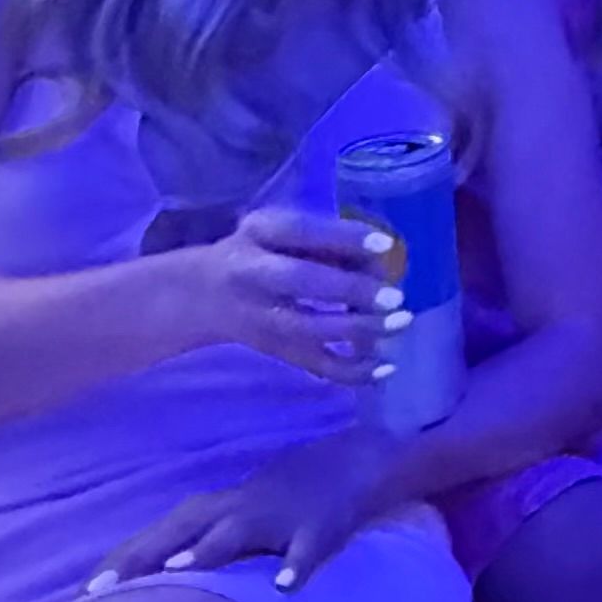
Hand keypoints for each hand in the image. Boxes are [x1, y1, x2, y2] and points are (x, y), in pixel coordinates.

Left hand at [88, 419, 408, 596]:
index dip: (122, 557)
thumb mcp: (241, 510)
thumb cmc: (289, 495)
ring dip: (211, 549)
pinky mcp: (324, 525)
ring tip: (181, 573)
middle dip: (143, 556)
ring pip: (240, 531)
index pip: (159, 531)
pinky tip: (284, 588)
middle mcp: (241, 507)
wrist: (361, 458)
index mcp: (219, 506)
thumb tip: (158, 576)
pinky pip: (310, 547)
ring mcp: (282, 514)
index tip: (83, 591)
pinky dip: (296, 564)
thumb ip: (205, 537)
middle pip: (183, 528)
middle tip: (103, 590)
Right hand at [177, 205, 396, 383]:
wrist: (202, 295)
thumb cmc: (260, 251)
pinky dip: (353, 371)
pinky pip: (317, 366)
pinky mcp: (278, 351)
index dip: (343, 237)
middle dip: (351, 291)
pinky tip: (386, 367)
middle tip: (395, 297)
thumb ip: (325, 237)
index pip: (300, 230)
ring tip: (399, 324)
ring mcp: (264, 319)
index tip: (385, 244)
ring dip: (360, 331)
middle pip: (301, 282)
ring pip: (310, 330)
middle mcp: (255, 275)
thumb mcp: (280, 229)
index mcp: (260, 233)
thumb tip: (382, 258)